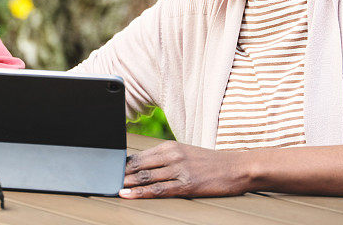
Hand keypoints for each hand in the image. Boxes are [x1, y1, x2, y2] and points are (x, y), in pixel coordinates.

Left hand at [121, 141, 249, 197]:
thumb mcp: (185, 154)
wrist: (235, 167)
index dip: (123, 164)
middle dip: (121, 174)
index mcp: (169, 146)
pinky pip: (158, 190)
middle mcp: (172, 155)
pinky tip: (129, 195)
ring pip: (145, 177)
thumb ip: (165, 158)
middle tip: (106, 179)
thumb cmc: (210, 163)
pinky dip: (140, 193)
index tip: (110, 169)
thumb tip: (142, 166)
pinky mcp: (186, 184)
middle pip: (139, 165)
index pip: (139, 155)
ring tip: (113, 188)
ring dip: (127, 183)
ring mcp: (179, 170)